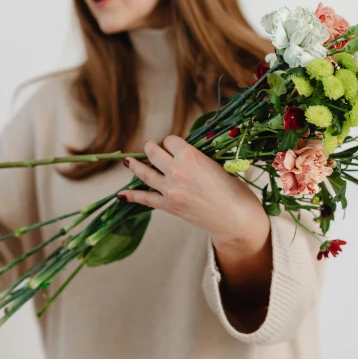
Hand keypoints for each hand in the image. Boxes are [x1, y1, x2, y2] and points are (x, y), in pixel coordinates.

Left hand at [119, 135, 269, 248]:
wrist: (235, 218)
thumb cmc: (233, 188)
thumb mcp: (217, 164)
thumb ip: (198, 157)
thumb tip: (183, 153)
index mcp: (190, 156)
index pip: (171, 140)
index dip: (173, 143)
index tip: (177, 147)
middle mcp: (176, 170)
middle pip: (154, 152)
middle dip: (152, 148)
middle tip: (152, 147)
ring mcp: (170, 189)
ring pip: (144, 172)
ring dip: (135, 165)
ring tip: (128, 162)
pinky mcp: (168, 206)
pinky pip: (145, 199)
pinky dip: (132, 196)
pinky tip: (121, 195)